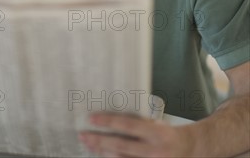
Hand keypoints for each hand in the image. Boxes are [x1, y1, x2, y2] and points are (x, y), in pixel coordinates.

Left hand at [79, 113, 193, 157]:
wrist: (189, 150)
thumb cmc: (169, 134)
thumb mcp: (156, 124)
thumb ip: (139, 122)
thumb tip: (113, 118)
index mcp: (155, 133)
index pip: (127, 125)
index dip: (108, 122)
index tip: (92, 118)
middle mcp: (153, 150)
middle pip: (120, 146)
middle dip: (99, 141)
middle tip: (83, 135)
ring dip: (102, 153)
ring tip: (89, 145)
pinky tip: (103, 156)